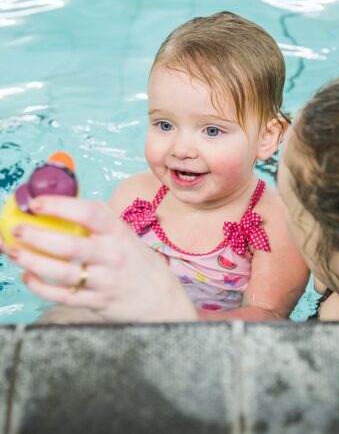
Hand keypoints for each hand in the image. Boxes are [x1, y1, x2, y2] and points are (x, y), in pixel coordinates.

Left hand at [8, 196, 197, 321]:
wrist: (157, 295)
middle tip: (16, 229)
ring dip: (33, 262)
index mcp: (118, 232)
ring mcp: (105, 280)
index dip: (61, 206)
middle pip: (71, 245)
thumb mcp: (122, 234)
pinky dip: (41, 287)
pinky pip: (63, 296)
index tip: (36, 203)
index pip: (90, 214)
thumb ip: (96, 220)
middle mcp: (113, 255)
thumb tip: (55, 202)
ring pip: (63, 273)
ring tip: (13, 252)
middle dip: (38, 236)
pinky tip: (28, 277)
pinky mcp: (97, 302)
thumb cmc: (133, 259)